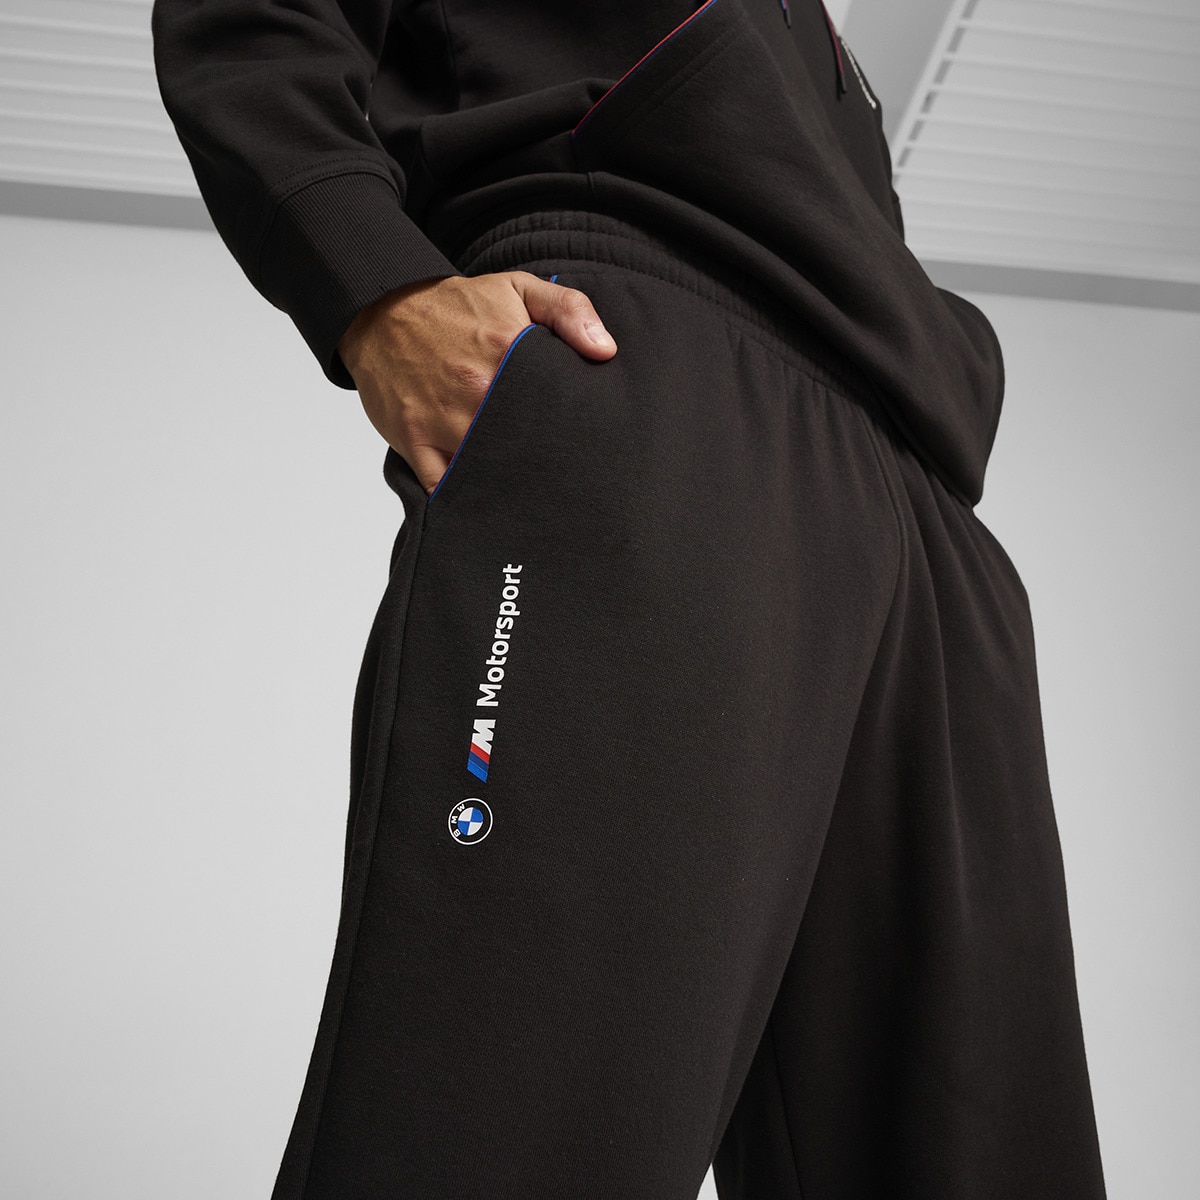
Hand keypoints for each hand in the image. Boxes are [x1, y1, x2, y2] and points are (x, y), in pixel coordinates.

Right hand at [337, 271, 617, 495]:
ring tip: (530, 498)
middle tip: (562, 478)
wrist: (381, 309)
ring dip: (508, 486)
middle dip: (544, 464)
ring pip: (486, 471)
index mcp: (507, 353)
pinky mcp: (415, 440)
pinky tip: (486, 508)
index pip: (555, 407)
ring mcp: (443, 419)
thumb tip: (605, 351)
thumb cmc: (454, 306)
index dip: (572, 431)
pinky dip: (463, 500)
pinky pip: (442, 487)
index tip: (583, 445)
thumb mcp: (518, 289)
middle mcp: (476, 391)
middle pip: (524, 446)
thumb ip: (570, 311)